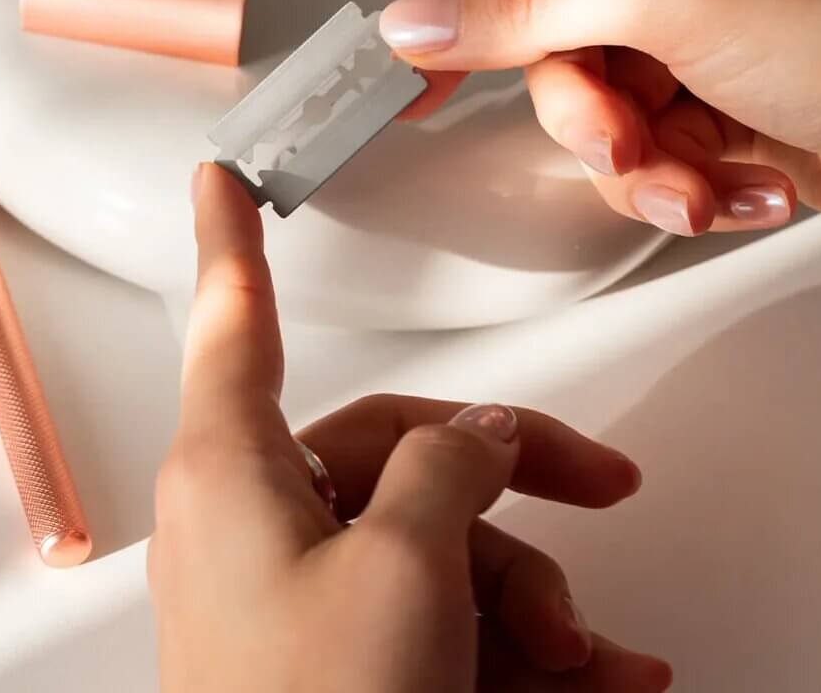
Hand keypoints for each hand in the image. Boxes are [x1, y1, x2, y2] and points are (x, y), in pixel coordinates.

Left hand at [148, 163, 671, 692]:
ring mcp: (302, 591)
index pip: (236, 319)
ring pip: (441, 540)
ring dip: (533, 591)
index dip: (228, 238)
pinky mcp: (341, 654)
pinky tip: (592, 679)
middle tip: (601, 488)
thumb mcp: (404, 570)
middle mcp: (261, 519)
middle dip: (514, 484)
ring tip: (592, 661)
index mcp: (235, 472)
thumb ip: (448, 470)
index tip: (219, 177)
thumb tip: (482, 433)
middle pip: (405, 447)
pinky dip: (518, 640)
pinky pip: (441, 611)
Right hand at [379, 0, 820, 256]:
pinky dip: (672, 179)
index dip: (462, 4)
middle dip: (585, 107)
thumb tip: (421, 20)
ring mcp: (693, 16)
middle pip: (549, 30)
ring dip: (634, 158)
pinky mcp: (709, 88)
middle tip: (620, 135)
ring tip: (697, 175)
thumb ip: (529, 7)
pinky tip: (735, 186)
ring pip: (588, 99)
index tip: (415, 69)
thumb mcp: (675, 0)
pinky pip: (635, 141)